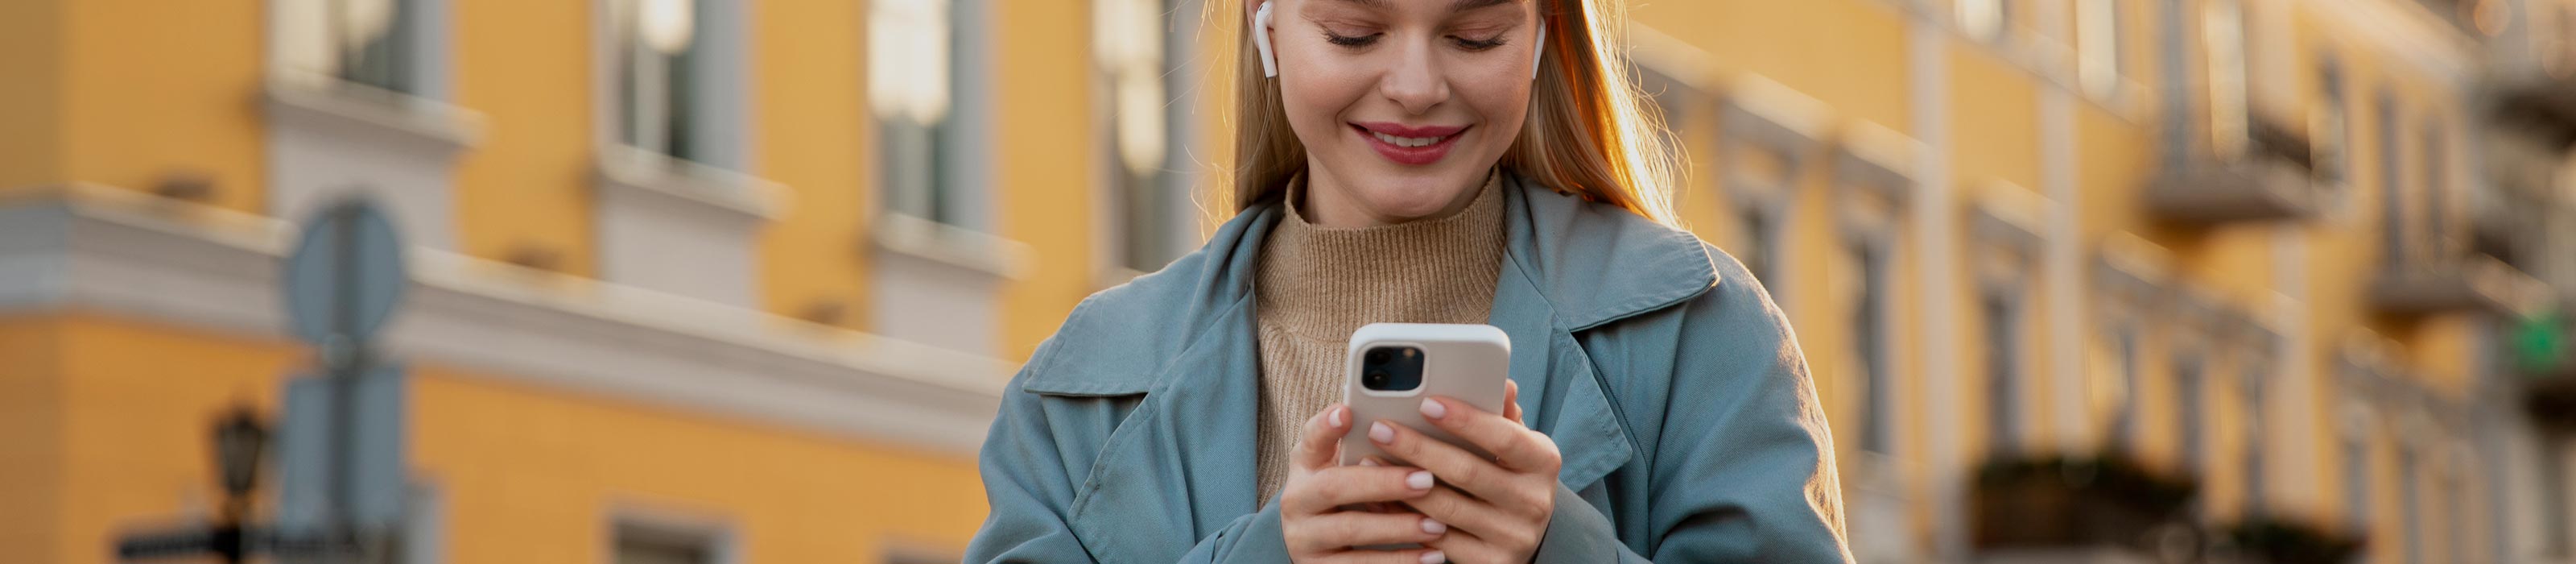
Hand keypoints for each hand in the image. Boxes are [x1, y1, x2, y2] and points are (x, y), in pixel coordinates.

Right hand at [1280, 403, 1452, 563]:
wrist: (1306, 543)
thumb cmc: (1337, 492)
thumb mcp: (1335, 464)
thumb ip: (1358, 442)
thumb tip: (1396, 414)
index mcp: (1305, 465)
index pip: (1311, 439)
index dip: (1326, 426)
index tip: (1347, 412)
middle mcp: (1298, 500)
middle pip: (1335, 488)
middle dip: (1383, 483)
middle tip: (1426, 479)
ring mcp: (1306, 538)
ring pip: (1351, 530)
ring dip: (1398, 527)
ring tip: (1438, 524)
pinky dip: (1400, 561)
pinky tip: (1432, 555)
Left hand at [1371, 381, 1559, 563]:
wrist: (1521, 537)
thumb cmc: (1509, 477)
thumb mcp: (1515, 445)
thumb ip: (1502, 415)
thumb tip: (1503, 383)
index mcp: (1544, 462)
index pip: (1503, 437)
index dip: (1465, 420)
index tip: (1426, 402)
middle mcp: (1533, 501)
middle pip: (1467, 471)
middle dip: (1418, 447)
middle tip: (1380, 428)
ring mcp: (1512, 537)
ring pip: (1446, 508)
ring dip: (1401, 483)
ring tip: (1368, 460)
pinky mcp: (1489, 563)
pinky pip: (1435, 539)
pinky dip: (1402, 518)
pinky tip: (1377, 499)